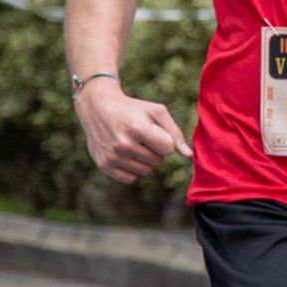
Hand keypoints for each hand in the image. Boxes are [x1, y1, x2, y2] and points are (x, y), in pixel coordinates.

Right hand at [75, 81, 191, 182]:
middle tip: (143, 136)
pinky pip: (131, 178)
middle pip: (158, 161)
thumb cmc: (133, 109)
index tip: (156, 132)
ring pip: (146, 171)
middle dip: (155, 150)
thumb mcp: (156, 112)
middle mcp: (124, 144)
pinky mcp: (104, 165)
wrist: (98, 107)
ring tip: (134, 143)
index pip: (168, 149)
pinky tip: (125, 153)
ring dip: (145, 160)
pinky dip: (132, 169)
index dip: (166, 141)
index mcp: (138, 129)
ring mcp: (113, 156)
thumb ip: (175, 133)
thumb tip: (188, 155)